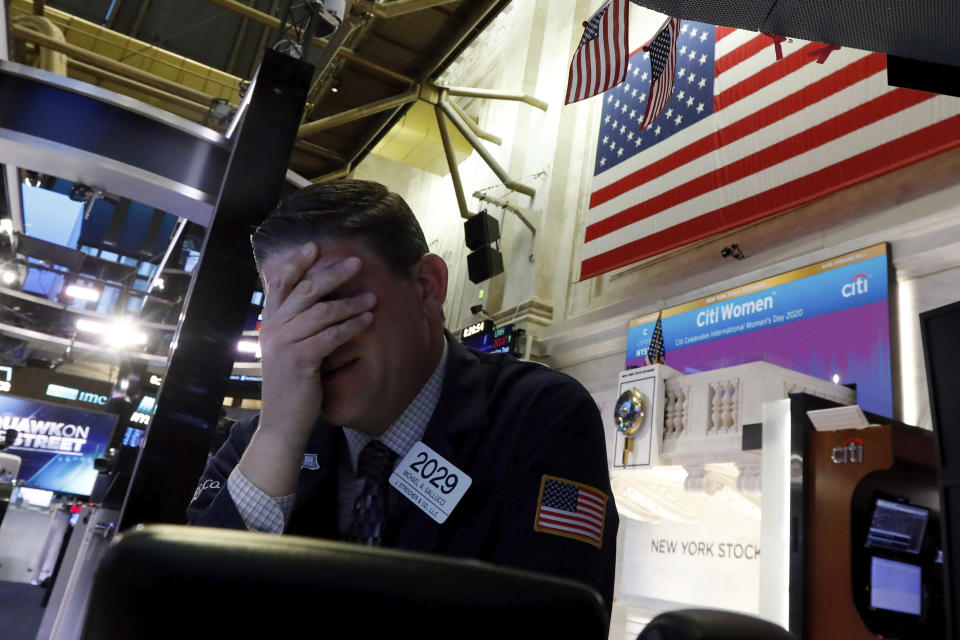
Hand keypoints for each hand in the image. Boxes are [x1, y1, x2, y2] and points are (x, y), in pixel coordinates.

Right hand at [259, 241, 374, 439]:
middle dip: (333, 273)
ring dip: (351, 302)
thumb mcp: (286, 349)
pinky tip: (368, 319)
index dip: (297, 263)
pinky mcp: (300, 360)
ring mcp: (284, 344)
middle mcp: (273, 329)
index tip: (315, 246)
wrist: (282, 422)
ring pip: (322, 312)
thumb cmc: (291, 384)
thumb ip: (293, 324)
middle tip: (357, 262)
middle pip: (305, 291)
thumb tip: (311, 299)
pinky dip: (352, 325)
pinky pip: (331, 336)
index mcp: (270, 323)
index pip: (280, 284)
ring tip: (372, 296)